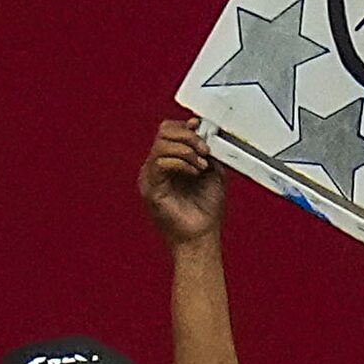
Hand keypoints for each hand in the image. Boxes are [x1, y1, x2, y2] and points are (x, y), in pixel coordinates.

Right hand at [140, 119, 225, 247]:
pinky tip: (194, 172)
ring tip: (201, 165)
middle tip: (204, 150)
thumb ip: (208, 153)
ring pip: (162, 145)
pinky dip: (181, 162)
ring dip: (187, 150)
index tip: (201, 129)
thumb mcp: (213, 173)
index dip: (185, 127)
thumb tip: (208, 134)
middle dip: (188, 136)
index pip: (169, 131)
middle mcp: (157, 167)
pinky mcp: (150, 189)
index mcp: (169, 161)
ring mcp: (151, 177)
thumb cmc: (205, 211)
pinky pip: (160, 162)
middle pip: (163, 132)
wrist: (201, 236)